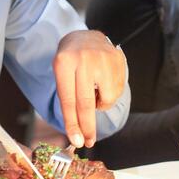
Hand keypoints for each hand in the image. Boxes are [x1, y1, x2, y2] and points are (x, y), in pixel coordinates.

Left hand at [53, 30, 125, 147]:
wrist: (86, 37)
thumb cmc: (70, 61)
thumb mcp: (61, 73)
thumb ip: (68, 98)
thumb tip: (77, 133)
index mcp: (64, 62)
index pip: (68, 100)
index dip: (72, 124)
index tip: (76, 141)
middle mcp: (83, 60)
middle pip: (86, 103)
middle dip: (87, 127)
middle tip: (88, 142)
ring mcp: (102, 58)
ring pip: (106, 99)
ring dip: (100, 105)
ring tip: (94, 91)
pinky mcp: (117, 58)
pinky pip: (117, 90)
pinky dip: (109, 95)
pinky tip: (103, 82)